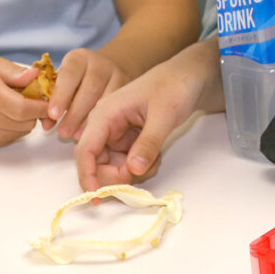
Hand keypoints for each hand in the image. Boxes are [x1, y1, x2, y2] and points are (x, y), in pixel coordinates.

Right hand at [0, 52, 49, 148]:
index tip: (53, 99)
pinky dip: (14, 127)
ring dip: (25, 120)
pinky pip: (10, 138)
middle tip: (31, 97)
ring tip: (14, 103)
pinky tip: (3, 113)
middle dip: (35, 111)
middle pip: (24, 123)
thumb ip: (15, 72)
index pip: (22, 108)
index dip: (42, 107)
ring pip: (21, 132)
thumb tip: (36, 76)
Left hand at [41, 48, 128, 139]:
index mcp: (78, 58)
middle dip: (76, 113)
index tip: (53, 114)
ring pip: (106, 98)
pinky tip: (97, 133)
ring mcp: (117, 74)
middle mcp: (99, 63)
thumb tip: (46, 124)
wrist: (104, 70)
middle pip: (90, 88)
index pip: (69, 74)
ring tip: (78, 136)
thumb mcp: (61, 82)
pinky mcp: (128, 87)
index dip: (61, 95)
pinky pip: (119, 106)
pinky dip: (108, 121)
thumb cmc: (76, 81)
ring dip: (91, 120)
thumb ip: (51, 100)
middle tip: (64, 132)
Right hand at [74, 40, 217, 189]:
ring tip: (156, 157)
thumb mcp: (165, 114)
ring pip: (114, 167)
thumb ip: (149, 142)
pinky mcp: (128, 140)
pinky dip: (141, 166)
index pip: (85, 150)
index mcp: (106, 113)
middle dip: (117, 175)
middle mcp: (106, 125)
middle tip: (143, 171)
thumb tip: (133, 170)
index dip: (88, 175)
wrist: (190, 77)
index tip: (98, 196)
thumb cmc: (175, 87)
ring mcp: (117, 134)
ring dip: (133, 172)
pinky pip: (128, 164)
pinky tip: (157, 154)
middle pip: (97, 164)